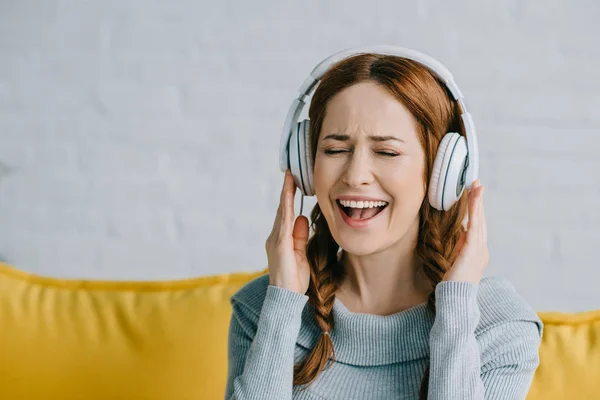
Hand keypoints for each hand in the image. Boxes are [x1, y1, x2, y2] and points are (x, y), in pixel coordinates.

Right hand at [265, 169, 310, 294]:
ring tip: (290, 177)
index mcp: (281, 239)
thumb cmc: (294, 279)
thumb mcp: (301, 253)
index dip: (289, 198)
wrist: (285, 297)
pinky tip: (289, 195)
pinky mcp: (279, 243)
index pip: (286, 214)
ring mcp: (275, 239)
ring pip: (282, 211)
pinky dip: (286, 206)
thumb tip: (303, 218)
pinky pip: (284, 221)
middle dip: (286, 190)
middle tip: (291, 172)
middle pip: (282, 209)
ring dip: (286, 194)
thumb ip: (301, 236)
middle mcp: (275, 237)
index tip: (294, 182)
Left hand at [443, 179, 488, 284]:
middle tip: (476, 184)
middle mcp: (482, 249)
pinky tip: (474, 198)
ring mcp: (479, 249)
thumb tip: (460, 233)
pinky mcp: (473, 248)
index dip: (477, 210)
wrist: (457, 299)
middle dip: (479, 201)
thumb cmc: (454, 285)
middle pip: (481, 220)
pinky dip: (475, 210)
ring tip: (476, 185)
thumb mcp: (457, 261)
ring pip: (479, 219)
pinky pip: (474, 225)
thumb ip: (460, 247)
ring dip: (478, 201)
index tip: (474, 196)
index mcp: (478, 252)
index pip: (478, 226)